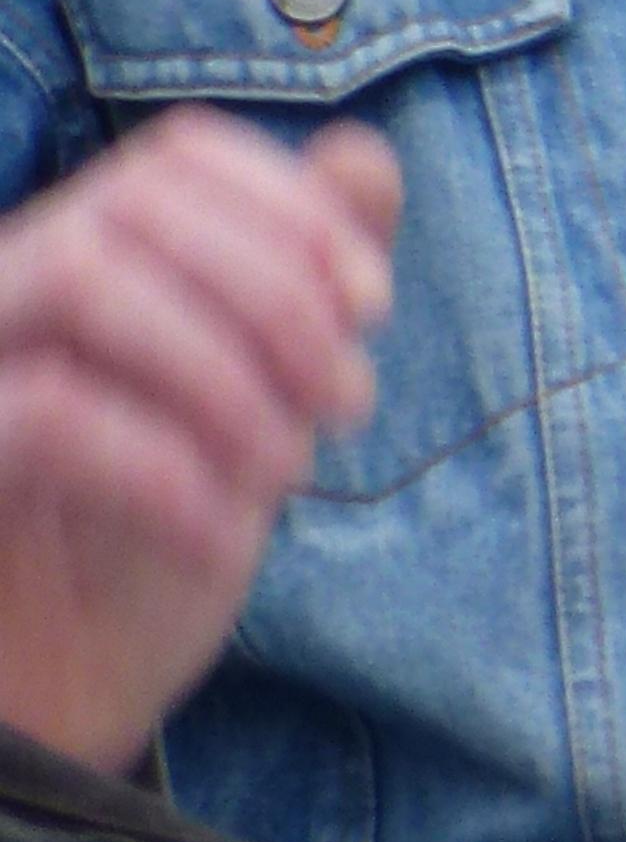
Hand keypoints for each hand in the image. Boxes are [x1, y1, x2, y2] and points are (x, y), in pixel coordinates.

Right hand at [0, 109, 401, 773]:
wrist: (69, 690)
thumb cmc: (166, 523)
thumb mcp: (262, 391)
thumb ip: (310, 272)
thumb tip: (362, 160)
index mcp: (83, 242)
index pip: (181, 151)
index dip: (292, 207)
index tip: (373, 304)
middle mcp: (11, 277)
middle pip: (139, 199)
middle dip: (276, 291)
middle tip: (349, 401)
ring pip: (85, 282)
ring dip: (221, 373)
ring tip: (290, 472)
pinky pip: (49, 416)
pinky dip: (161, 469)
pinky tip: (222, 538)